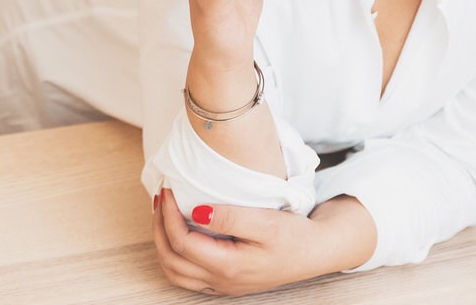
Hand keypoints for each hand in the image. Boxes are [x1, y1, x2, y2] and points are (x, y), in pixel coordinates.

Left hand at [152, 188, 324, 295]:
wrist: (316, 253)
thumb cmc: (294, 235)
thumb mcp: (266, 221)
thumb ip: (230, 217)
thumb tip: (197, 211)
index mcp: (229, 266)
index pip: (182, 242)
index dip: (169, 215)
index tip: (169, 190)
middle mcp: (222, 281)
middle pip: (171, 260)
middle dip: (158, 227)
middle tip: (160, 198)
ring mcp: (223, 285)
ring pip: (175, 273)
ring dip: (162, 243)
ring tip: (163, 214)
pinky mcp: (226, 282)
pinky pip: (187, 276)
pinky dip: (174, 255)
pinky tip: (178, 233)